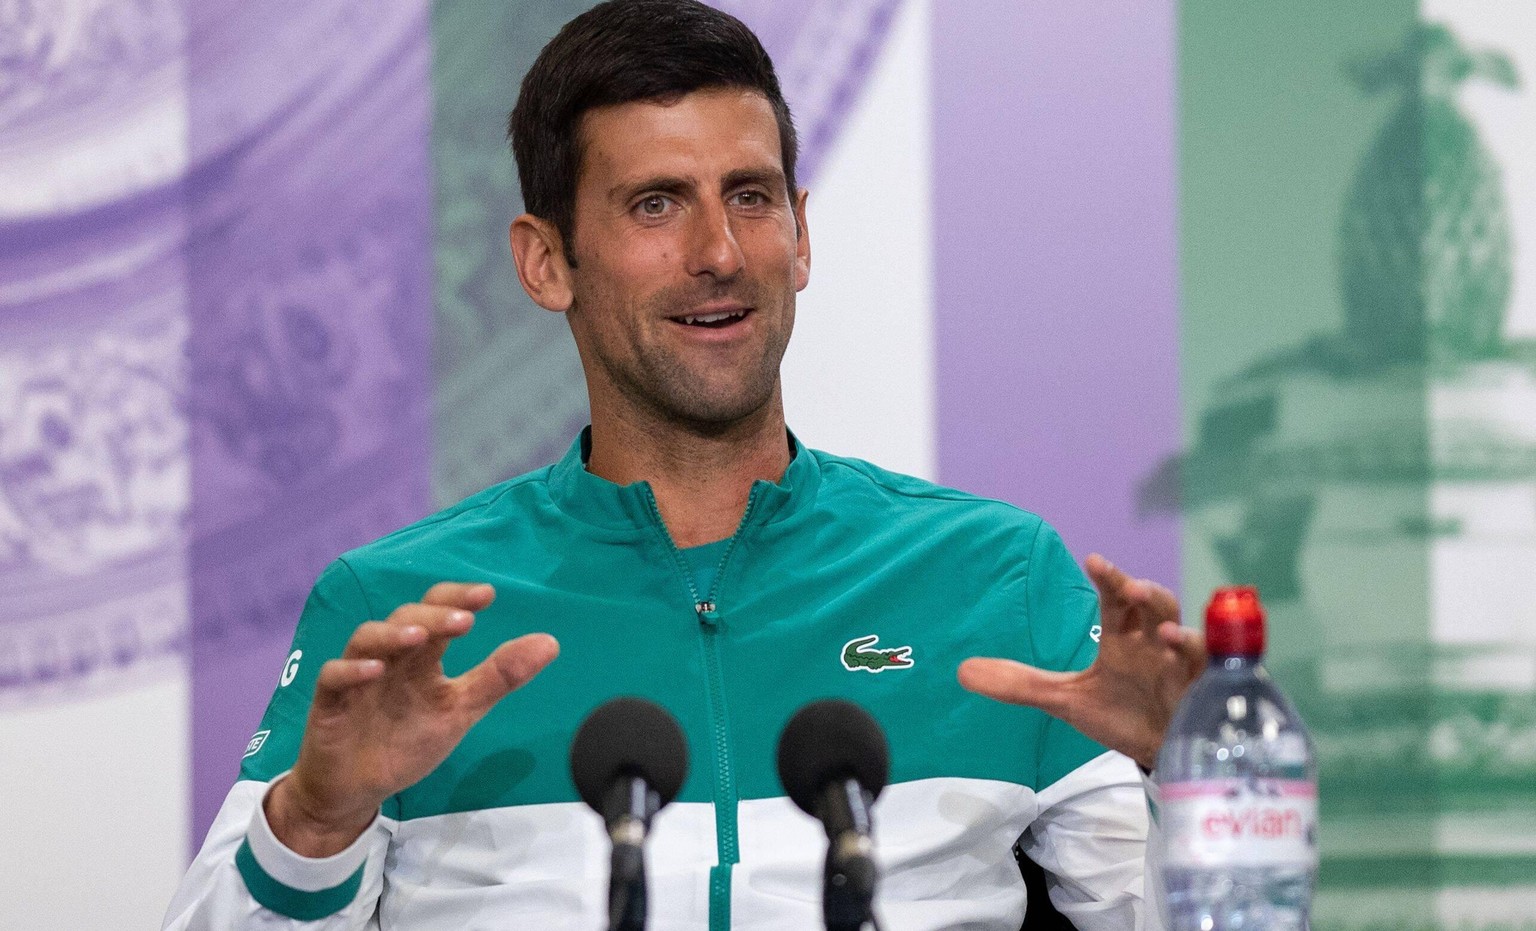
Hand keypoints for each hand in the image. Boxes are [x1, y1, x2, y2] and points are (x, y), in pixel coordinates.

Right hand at [265, 583, 558, 855]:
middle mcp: (390, 658)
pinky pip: (333, 676)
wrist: (357, 791)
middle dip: (434, 614)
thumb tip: (551, 642)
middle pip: (406, 618)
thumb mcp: (460, 711)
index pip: (438, 612)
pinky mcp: (329, 704)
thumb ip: (500, 677)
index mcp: (421, 658)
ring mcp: (357, 678)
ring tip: (421, 636)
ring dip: (392, 633)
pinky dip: (352, 670)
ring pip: (366, 638)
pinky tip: (375, 670)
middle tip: (465, 619)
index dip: (458, 599)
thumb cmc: (406, 743)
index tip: (488, 594)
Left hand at [958, 554, 1203, 770]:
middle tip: (1127, 586)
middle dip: (1143, 592)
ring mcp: (1181, 668)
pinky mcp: (1202, 694)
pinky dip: (1199, 663)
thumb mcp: (1067, 700)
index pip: (1116, 600)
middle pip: (1155, 606)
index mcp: (1123, 638)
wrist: (1157, 753)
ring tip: (1161, 629)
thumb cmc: (1120, 714)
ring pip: (1186, 634)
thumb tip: (962, 671)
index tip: (1093, 560)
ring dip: (1176, 628)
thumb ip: (1020, 685)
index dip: (1109, 579)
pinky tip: (1183, 659)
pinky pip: (1209, 672)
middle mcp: (1154, 645)